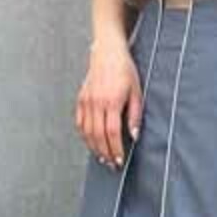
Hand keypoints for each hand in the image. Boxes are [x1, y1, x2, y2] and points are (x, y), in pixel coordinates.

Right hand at [75, 38, 142, 168]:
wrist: (107, 52)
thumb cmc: (124, 70)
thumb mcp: (137, 92)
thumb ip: (135, 115)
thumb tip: (134, 136)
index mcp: (111, 101)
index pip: (112, 132)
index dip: (115, 149)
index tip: (119, 160)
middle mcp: (96, 102)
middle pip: (98, 135)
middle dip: (105, 152)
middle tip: (112, 164)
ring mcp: (86, 101)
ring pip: (87, 132)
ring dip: (94, 147)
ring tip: (102, 158)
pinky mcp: (80, 99)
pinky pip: (80, 122)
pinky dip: (84, 136)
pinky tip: (91, 143)